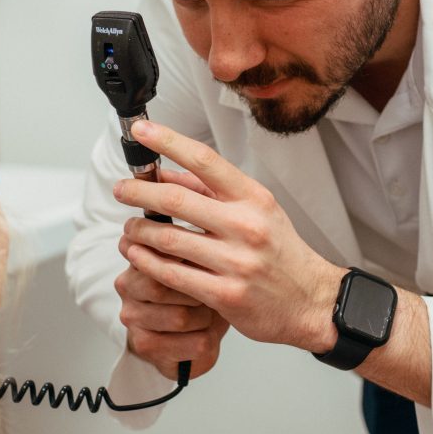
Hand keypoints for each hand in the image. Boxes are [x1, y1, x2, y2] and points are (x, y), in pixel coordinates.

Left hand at [113, 120, 344, 352]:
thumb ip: (213, 192)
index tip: (141, 132)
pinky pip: (172, 274)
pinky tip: (137, 255)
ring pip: (169, 239)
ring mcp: (236, 262)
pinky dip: (147, 262)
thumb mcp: (258, 211)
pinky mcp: (224, 295)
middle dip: (139, 192)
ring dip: (139, 231)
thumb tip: (168, 173)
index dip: (168, 142)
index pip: (205, 161)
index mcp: (254, 199)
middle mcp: (246, 226)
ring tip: (129, 228)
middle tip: (121, 189)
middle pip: (177, 200)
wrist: (311, 301)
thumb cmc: (281, 254)